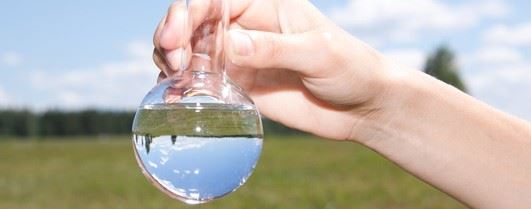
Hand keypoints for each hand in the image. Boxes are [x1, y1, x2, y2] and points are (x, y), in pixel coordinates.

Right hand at [153, 0, 392, 140]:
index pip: (214, 1)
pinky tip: (177, 96)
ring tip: (172, 79)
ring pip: (193, 51)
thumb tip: (229, 44)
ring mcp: (242, 59)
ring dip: (173, 61)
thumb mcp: (318, 52)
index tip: (175, 38)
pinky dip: (185, 87)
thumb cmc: (351, 68)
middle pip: (194, 23)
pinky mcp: (242, 87)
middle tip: (172, 61)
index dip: (187, 13)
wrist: (363, 107)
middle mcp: (248, 29)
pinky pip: (205, 83)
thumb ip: (274, 47)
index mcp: (265, 6)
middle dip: (172, 36)